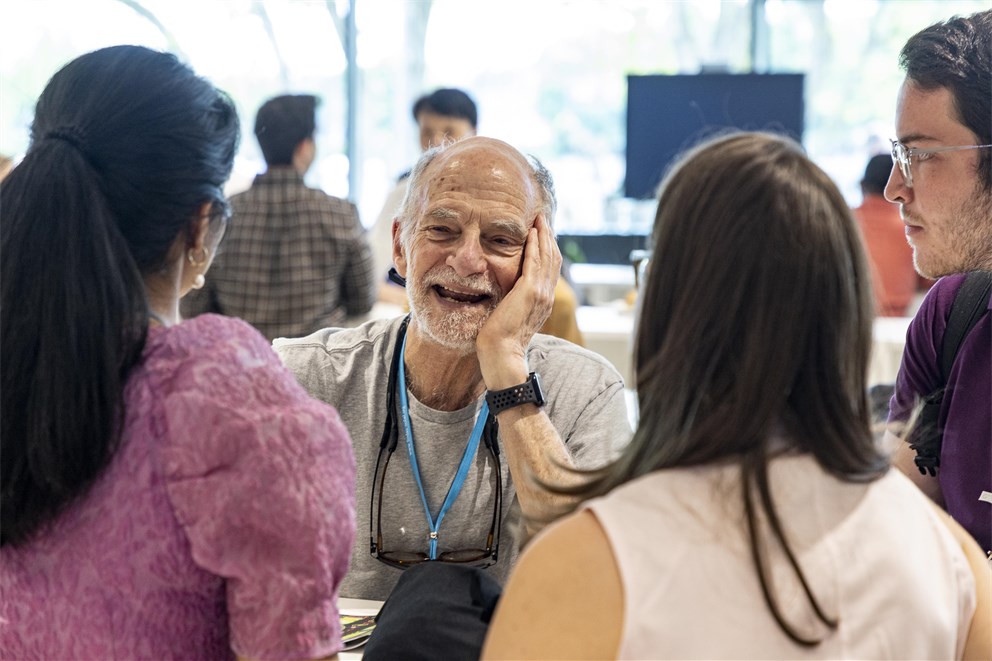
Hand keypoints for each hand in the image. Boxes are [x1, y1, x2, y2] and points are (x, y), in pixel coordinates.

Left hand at [476, 213, 560, 388]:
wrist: (500, 353)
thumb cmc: (499, 340)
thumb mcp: (511, 316)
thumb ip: (514, 303)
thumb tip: (507, 296)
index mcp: (543, 301)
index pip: (549, 269)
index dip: (547, 249)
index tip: (541, 233)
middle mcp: (547, 296)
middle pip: (553, 259)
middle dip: (548, 237)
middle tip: (543, 219)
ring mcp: (541, 293)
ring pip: (547, 257)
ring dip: (543, 235)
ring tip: (539, 219)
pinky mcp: (530, 291)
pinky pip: (535, 262)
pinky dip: (535, 245)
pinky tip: (532, 232)